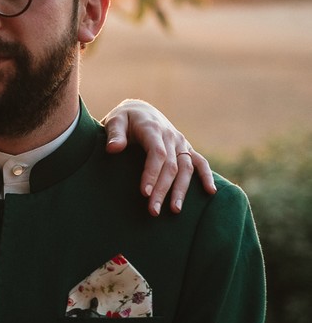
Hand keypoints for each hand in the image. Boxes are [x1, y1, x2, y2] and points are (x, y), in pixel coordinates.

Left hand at [102, 99, 214, 215]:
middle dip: (162, 190)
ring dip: (181, 190)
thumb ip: (114, 134)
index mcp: (153, 129)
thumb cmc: (124, 119)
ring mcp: (181, 143)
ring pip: (186, 168)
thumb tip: (113, 149)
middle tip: (153, 211)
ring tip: (175, 210)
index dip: (152, 173)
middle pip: (171, 166)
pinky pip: (200, 162)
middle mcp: (171, 136)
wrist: (140, 111)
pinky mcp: (186, 149)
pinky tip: (210, 192)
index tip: (144, 193)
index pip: (157, 153)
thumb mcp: (115, 121)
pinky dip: (206, 176)